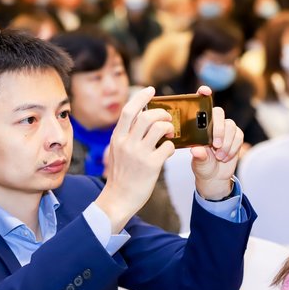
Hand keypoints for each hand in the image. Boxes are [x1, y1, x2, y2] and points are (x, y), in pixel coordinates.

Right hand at [95, 86, 174, 232]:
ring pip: (160, 128)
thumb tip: (142, 120)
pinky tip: (168, 151)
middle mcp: (126, 143)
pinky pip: (168, 147)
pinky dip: (171, 146)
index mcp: (117, 138)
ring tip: (170, 133)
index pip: (129, 110)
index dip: (141, 97)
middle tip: (168, 118)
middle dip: (162, 113)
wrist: (118, 199)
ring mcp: (139, 154)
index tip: (151, 90)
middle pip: (148, 116)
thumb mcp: (117, 152)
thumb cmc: (120, 176)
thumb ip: (126, 136)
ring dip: (169, 127)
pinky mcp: (151, 165)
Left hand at [190, 86, 243, 199]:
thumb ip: (199, 156)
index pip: (201, 105)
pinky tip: (225, 157)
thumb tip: (197, 150)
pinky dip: (233, 147)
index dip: (203, 94)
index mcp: (198, 125)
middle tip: (215, 145)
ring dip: (226, 142)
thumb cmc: (202, 166)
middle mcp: (212, 123)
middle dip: (218, 129)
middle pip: (219, 113)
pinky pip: (238, 136)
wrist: (215, 176)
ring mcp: (225, 128)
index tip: (204, 90)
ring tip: (219, 156)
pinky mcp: (236, 135)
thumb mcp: (198, 163)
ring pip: (230, 125)